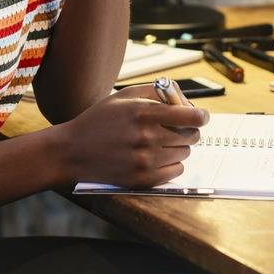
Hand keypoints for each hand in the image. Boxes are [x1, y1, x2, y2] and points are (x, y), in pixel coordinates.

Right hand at [57, 84, 208, 187]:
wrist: (73, 151)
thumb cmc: (99, 120)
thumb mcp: (125, 96)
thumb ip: (157, 93)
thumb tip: (186, 102)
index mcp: (144, 113)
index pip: (191, 116)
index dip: (201, 116)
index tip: (201, 117)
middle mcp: (147, 137)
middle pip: (191, 136)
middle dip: (187, 130)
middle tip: (175, 128)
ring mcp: (145, 160)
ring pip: (185, 153)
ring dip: (177, 147)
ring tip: (158, 142)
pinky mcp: (143, 179)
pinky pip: (176, 171)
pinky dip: (171, 164)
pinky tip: (156, 157)